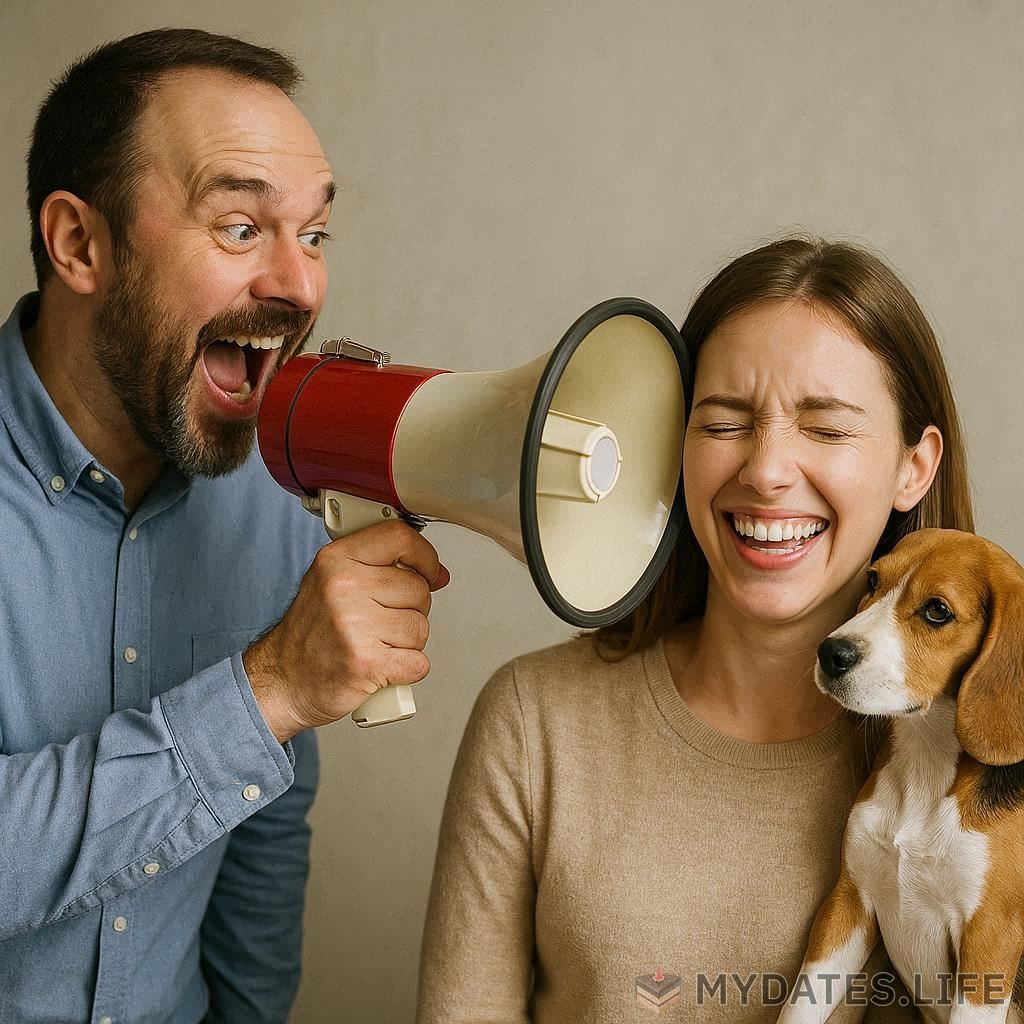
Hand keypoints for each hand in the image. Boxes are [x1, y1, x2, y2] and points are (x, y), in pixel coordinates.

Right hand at [243, 521, 449, 742]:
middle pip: (418, 589)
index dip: (425, 556)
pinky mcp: (367, 662)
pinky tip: (381, 666)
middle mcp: (343, 587)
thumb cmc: (311, 634)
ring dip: (406, 643)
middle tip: (381, 623)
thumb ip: (378, 568)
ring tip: (376, 645)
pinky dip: (406, 670)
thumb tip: (435, 573)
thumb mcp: (331, 582)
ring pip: (420, 628)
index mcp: (335, 560)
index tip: (430, 571)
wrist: (283, 681)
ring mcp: (354, 625)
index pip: (399, 538)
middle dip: (410, 610)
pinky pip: (418, 661)